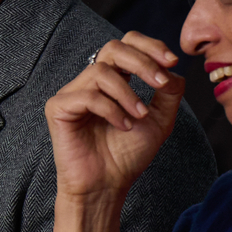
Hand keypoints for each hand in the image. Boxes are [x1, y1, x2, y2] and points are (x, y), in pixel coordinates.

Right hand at [46, 34, 186, 199]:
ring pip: (101, 71)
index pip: (127, 45)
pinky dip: (110, 109)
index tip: (172, 61)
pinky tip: (122, 126)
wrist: (107, 186)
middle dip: (142, 62)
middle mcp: (91, 82)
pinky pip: (87, 96)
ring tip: (139, 116)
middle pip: (113, 47)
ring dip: (127, 93)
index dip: (150, 46)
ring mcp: (72, 93)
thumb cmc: (127, 156)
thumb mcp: (159, 121)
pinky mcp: (58, 108)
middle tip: (160, 83)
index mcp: (113, 80)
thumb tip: (173, 69)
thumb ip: (169, 93)